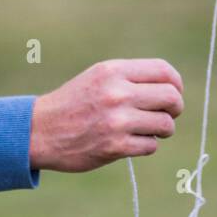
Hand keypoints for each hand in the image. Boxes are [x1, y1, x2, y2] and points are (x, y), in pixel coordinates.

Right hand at [29, 59, 183, 172]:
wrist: (40, 130)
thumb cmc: (74, 102)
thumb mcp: (98, 77)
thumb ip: (130, 78)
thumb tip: (171, 88)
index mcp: (113, 70)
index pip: (164, 71)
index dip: (176, 83)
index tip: (173, 93)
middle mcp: (117, 92)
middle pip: (171, 97)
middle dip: (174, 109)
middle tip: (165, 115)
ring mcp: (117, 120)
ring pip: (166, 124)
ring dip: (161, 130)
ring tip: (146, 129)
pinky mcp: (115, 146)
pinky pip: (151, 146)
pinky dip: (146, 145)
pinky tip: (130, 141)